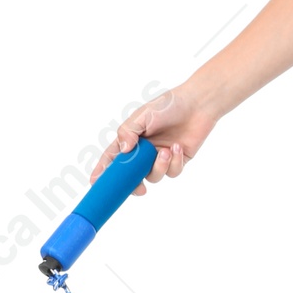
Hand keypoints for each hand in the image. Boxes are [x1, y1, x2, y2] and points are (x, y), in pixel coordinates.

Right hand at [89, 85, 217, 193]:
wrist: (197, 104)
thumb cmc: (168, 105)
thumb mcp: (143, 115)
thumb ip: (128, 132)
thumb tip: (122, 152)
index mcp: (131, 139)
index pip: (113, 157)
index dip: (103, 170)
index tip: (95, 182)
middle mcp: (144, 151)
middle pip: (131, 175)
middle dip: (133, 185)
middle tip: (138, 188)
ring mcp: (160, 157)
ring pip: (153, 176)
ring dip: (159, 167)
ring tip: (166, 152)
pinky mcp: (177, 161)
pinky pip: (172, 172)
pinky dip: (175, 163)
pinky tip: (178, 148)